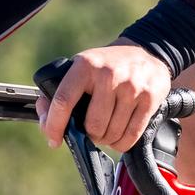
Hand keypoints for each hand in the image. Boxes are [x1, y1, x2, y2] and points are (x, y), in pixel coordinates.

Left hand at [36, 41, 171, 151]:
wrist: (147, 51)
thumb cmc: (107, 65)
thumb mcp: (81, 68)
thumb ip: (59, 92)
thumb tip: (46, 121)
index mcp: (85, 66)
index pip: (64, 100)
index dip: (55, 125)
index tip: (53, 139)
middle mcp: (108, 75)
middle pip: (93, 125)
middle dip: (89, 135)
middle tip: (91, 130)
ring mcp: (131, 87)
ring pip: (112, 133)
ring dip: (106, 139)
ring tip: (106, 130)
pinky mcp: (149, 99)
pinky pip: (131, 135)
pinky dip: (121, 143)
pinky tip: (119, 135)